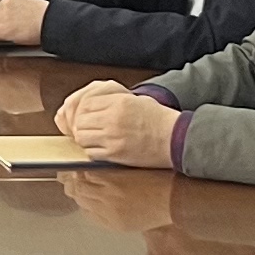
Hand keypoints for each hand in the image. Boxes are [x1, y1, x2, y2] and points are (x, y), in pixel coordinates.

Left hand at [54, 82, 178, 168]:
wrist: (174, 138)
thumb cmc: (158, 119)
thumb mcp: (135, 100)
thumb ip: (113, 101)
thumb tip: (93, 105)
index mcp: (118, 102)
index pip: (86, 104)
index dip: (83, 111)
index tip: (87, 116)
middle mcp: (113, 119)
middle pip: (81, 121)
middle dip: (81, 125)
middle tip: (88, 129)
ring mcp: (113, 137)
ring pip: (82, 138)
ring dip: (85, 139)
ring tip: (94, 139)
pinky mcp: (116, 154)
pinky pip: (92, 153)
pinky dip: (92, 151)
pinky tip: (101, 149)